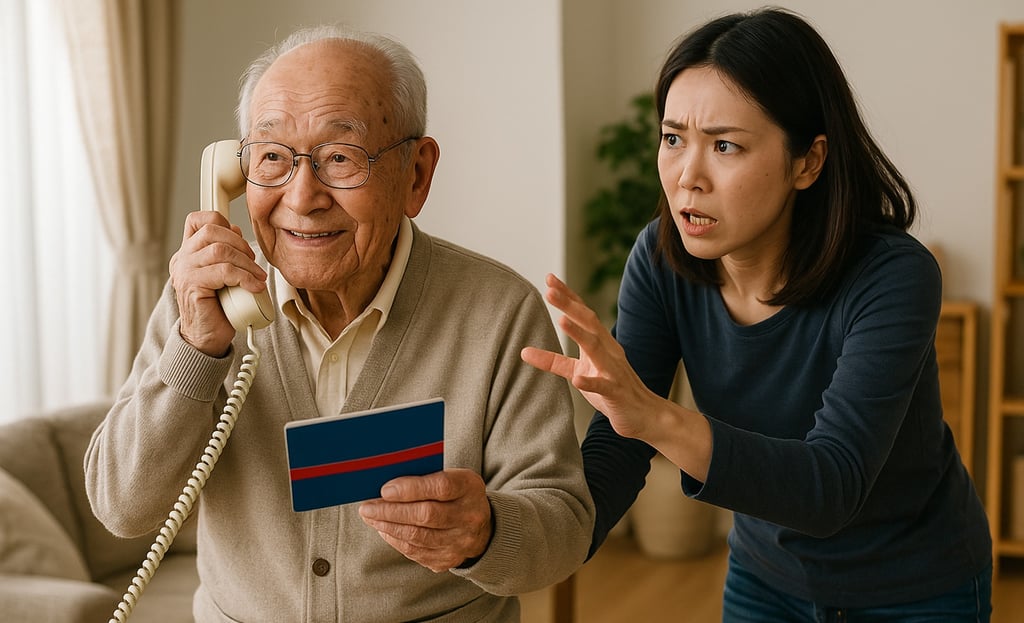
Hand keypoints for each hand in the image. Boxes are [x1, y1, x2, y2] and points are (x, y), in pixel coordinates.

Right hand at [168, 210, 266, 355]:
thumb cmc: (219, 308)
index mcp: (187, 252)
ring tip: (257, 277)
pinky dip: (244, 277)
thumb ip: (226, 252)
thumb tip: (236, 230)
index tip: (239, 241)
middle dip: (240, 244)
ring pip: (220, 250)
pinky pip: (223, 271)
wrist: (206, 338)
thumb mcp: (225, 274)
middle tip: (253, 263)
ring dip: (246, 263)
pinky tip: (254, 287)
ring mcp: (184, 271)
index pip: (197, 219)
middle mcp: (182, 259)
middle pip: (211, 230)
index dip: (222, 222)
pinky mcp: (191, 285)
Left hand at [358, 469, 491, 572]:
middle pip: (426, 515)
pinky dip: (396, 540)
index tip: (385, 489)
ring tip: (370, 517)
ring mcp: (460, 541)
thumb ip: (425, 476)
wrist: (482, 528)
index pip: (441, 487)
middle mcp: (469, 516)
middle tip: (367, 507)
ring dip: (388, 526)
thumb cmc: (457, 495)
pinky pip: (416, 552)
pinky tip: (384, 529)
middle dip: (391, 511)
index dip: (411, 489)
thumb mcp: (452, 477)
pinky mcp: (448, 559)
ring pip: (418, 536)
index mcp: (469, 488)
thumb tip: (387, 483)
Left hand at [520, 273, 657, 440]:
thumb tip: (523, 351)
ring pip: (597, 349)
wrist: (644, 415)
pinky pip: (603, 387)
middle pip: (590, 322)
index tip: (549, 279)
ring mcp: (613, 371)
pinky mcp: (616, 393)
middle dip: (570, 306)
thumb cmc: (610, 390)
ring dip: (579, 334)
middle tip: (549, 290)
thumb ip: (553, 362)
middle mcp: (609, 351)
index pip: (583, 314)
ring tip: (561, 321)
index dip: (567, 296)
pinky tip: (578, 381)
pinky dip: (590, 383)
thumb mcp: (578, 372)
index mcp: (601, 343)